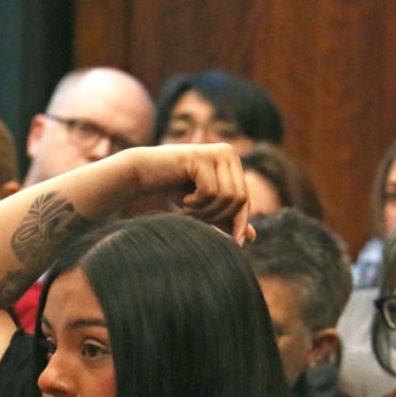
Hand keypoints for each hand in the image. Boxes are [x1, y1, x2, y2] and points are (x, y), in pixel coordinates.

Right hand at [129, 144, 253, 244]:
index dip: (240, 222)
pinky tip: (185, 199)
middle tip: (195, 216)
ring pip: (227, 196)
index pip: (245, 199)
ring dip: (205, 210)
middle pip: (240, 198)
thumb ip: (226, 219)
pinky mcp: (202, 156)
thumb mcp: (204, 208)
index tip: (236, 244)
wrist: (142, 176)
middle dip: (218, 216)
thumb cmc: (172, 190)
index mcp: (232, 163)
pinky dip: (197, 202)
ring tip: (188, 207)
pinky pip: (211, 191)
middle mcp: (229, 152)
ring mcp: (217, 152)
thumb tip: (253, 236)